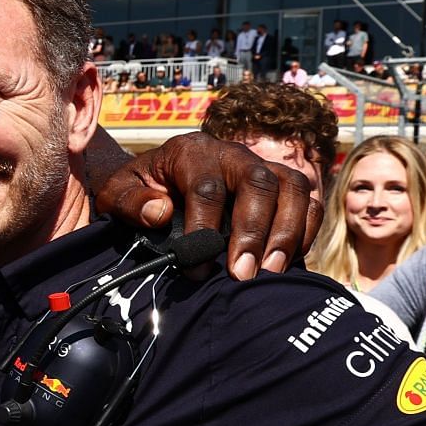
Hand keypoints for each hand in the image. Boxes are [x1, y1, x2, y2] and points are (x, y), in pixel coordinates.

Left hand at [93, 132, 319, 280]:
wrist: (157, 181)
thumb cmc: (139, 191)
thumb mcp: (117, 194)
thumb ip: (129, 203)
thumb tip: (159, 212)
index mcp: (191, 151)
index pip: (206, 188)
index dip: (203, 228)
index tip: (194, 264)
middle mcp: (233, 154)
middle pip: (257, 183)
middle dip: (252, 231)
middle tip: (241, 274)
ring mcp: (262, 166)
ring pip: (292, 187)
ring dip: (287, 231)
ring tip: (270, 272)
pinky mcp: (282, 185)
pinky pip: (309, 201)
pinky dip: (307, 230)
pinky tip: (289, 262)